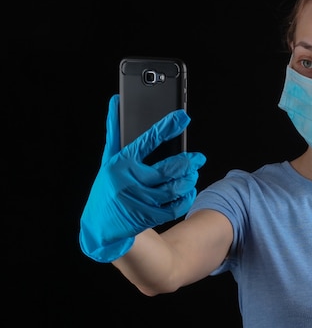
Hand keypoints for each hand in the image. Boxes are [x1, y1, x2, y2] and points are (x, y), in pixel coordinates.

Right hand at [79, 95, 206, 262]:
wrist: (98, 226)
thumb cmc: (106, 187)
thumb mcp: (107, 160)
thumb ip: (114, 132)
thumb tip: (116, 100)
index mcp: (120, 163)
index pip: (147, 140)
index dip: (167, 127)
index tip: (183, 117)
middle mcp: (129, 181)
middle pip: (168, 169)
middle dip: (188, 162)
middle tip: (198, 158)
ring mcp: (139, 200)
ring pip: (174, 188)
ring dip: (189, 180)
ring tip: (193, 173)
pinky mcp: (148, 216)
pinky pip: (174, 206)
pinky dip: (185, 198)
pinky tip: (188, 190)